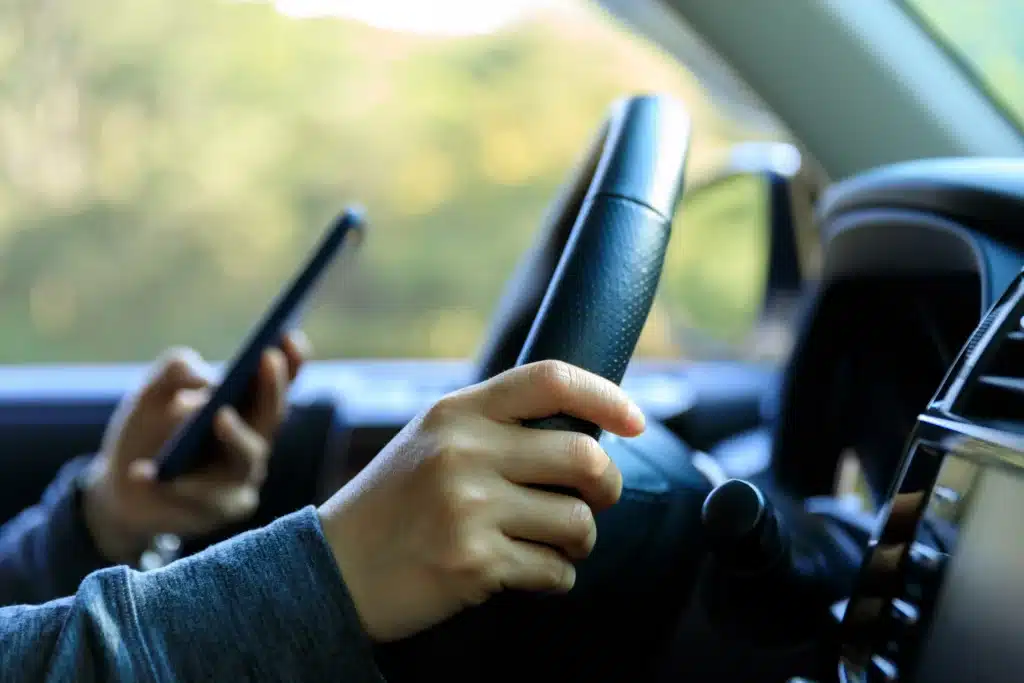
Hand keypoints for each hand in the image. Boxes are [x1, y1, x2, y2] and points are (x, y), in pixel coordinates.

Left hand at [82, 331, 309, 563]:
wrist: (121, 489)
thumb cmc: (148, 434)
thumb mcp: (152, 394)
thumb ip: (174, 370)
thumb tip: (205, 380)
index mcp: (247, 411)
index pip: (278, 385)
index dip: (291, 362)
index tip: (290, 334)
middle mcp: (254, 445)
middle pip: (272, 418)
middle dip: (272, 388)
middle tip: (265, 359)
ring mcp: (241, 481)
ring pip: (247, 459)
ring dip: (236, 435)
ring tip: (218, 415)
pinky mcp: (217, 512)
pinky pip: (202, 499)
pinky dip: (172, 486)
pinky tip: (143, 474)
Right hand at [319, 360, 644, 641]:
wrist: (332, 568)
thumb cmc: (393, 503)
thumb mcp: (430, 440)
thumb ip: (493, 425)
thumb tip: (583, 429)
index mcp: (456, 412)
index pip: (550, 379)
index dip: (605, 395)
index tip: (635, 421)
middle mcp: (464, 452)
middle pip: (584, 457)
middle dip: (607, 487)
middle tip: (597, 500)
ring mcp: (469, 508)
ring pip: (578, 522)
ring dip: (580, 540)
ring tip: (553, 543)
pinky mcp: (474, 563)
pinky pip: (555, 570)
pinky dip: (555, 577)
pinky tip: (530, 572)